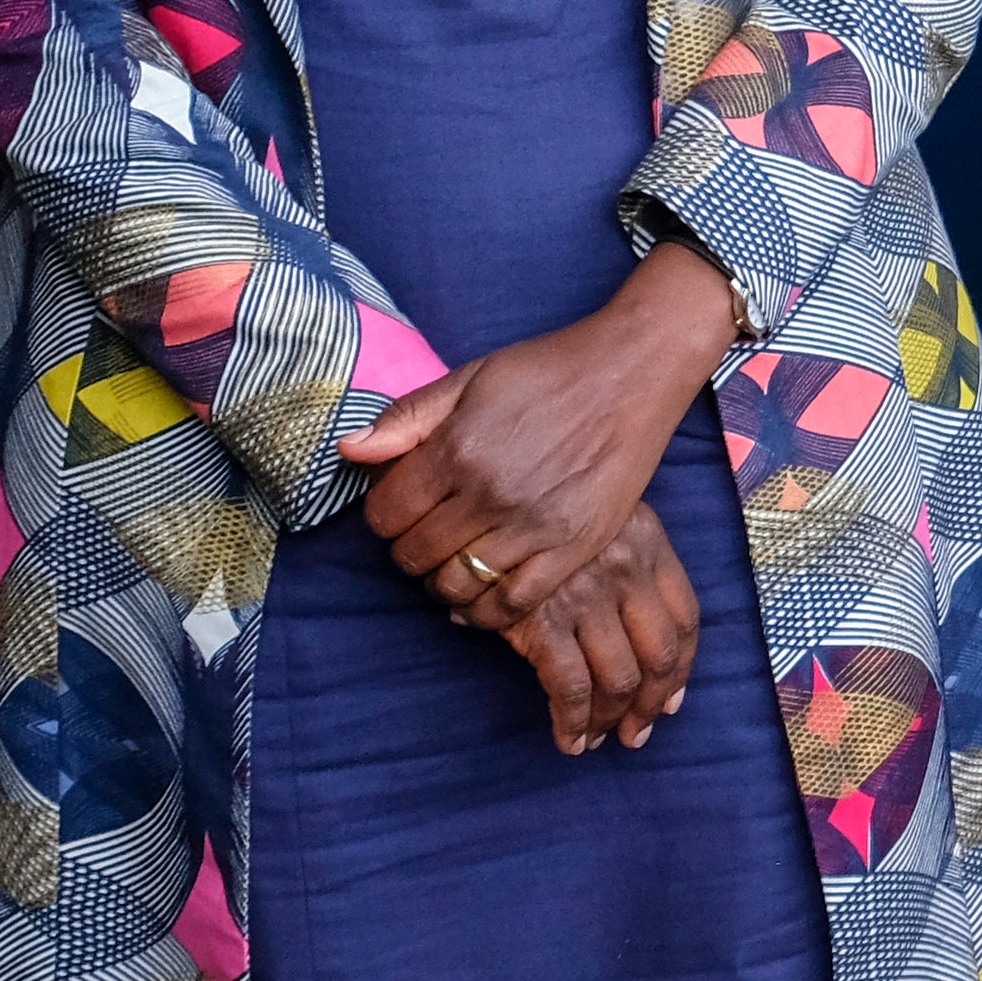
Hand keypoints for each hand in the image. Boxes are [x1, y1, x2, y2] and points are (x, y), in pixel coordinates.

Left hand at [339, 241, 742, 631]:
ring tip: (456, 560)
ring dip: (444, 580)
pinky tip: (483, 593)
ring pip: (457, 586)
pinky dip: (486, 611)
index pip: (386, 514)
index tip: (402, 507)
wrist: (633, 373)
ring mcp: (532, 526)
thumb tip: (348, 451)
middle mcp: (489, 493)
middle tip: (429, 534)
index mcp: (457, 449)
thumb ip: (407, 417)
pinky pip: (512, 604)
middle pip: (416, 555)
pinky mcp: (572, 548)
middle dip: (411, 548)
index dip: (385, 515)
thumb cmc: (549, 370)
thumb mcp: (470, 377)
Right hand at [498, 503, 701, 755]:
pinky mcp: (544, 623)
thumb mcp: (597, 515)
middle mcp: (627, 572)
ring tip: (597, 741)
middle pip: (659, 654)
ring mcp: (588, 599)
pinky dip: (574, 722)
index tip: (673, 698)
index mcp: (648, 543)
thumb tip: (619, 633)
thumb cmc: (542, 504)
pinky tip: (568, 740)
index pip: (685, 617)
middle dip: (651, 703)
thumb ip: (620, 562)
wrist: (490, 489)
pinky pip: (571, 688)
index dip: (682, 667)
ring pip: (619, 678)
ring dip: (613, 719)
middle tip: (637, 732)